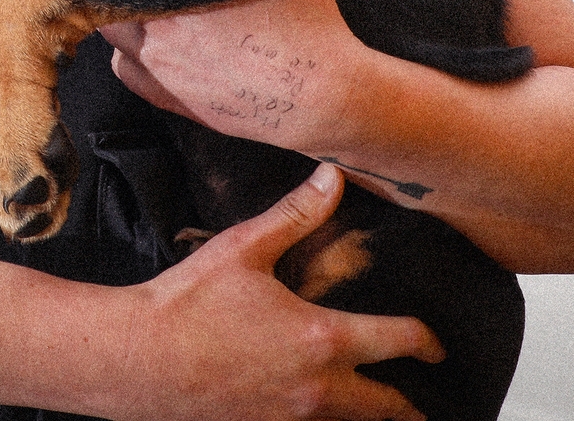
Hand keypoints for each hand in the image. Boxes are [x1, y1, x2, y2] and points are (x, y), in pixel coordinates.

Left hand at [84, 0, 364, 154]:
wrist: (319, 95)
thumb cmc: (311, 22)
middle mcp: (161, 13)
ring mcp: (157, 57)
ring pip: (110, 24)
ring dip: (118, 8)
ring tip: (145, 0)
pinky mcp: (162, 92)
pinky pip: (125, 66)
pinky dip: (133, 54)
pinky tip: (158, 46)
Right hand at [120, 162, 440, 420]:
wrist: (136, 360)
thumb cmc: (186, 306)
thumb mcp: (245, 248)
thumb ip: (296, 215)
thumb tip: (332, 177)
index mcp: (322, 340)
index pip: (399, 342)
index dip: (428, 342)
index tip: (437, 345)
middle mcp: (315, 389)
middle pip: (386, 408)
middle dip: (408, 404)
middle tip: (421, 400)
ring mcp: (288, 419)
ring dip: (367, 417)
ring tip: (376, 409)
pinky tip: (312, 411)